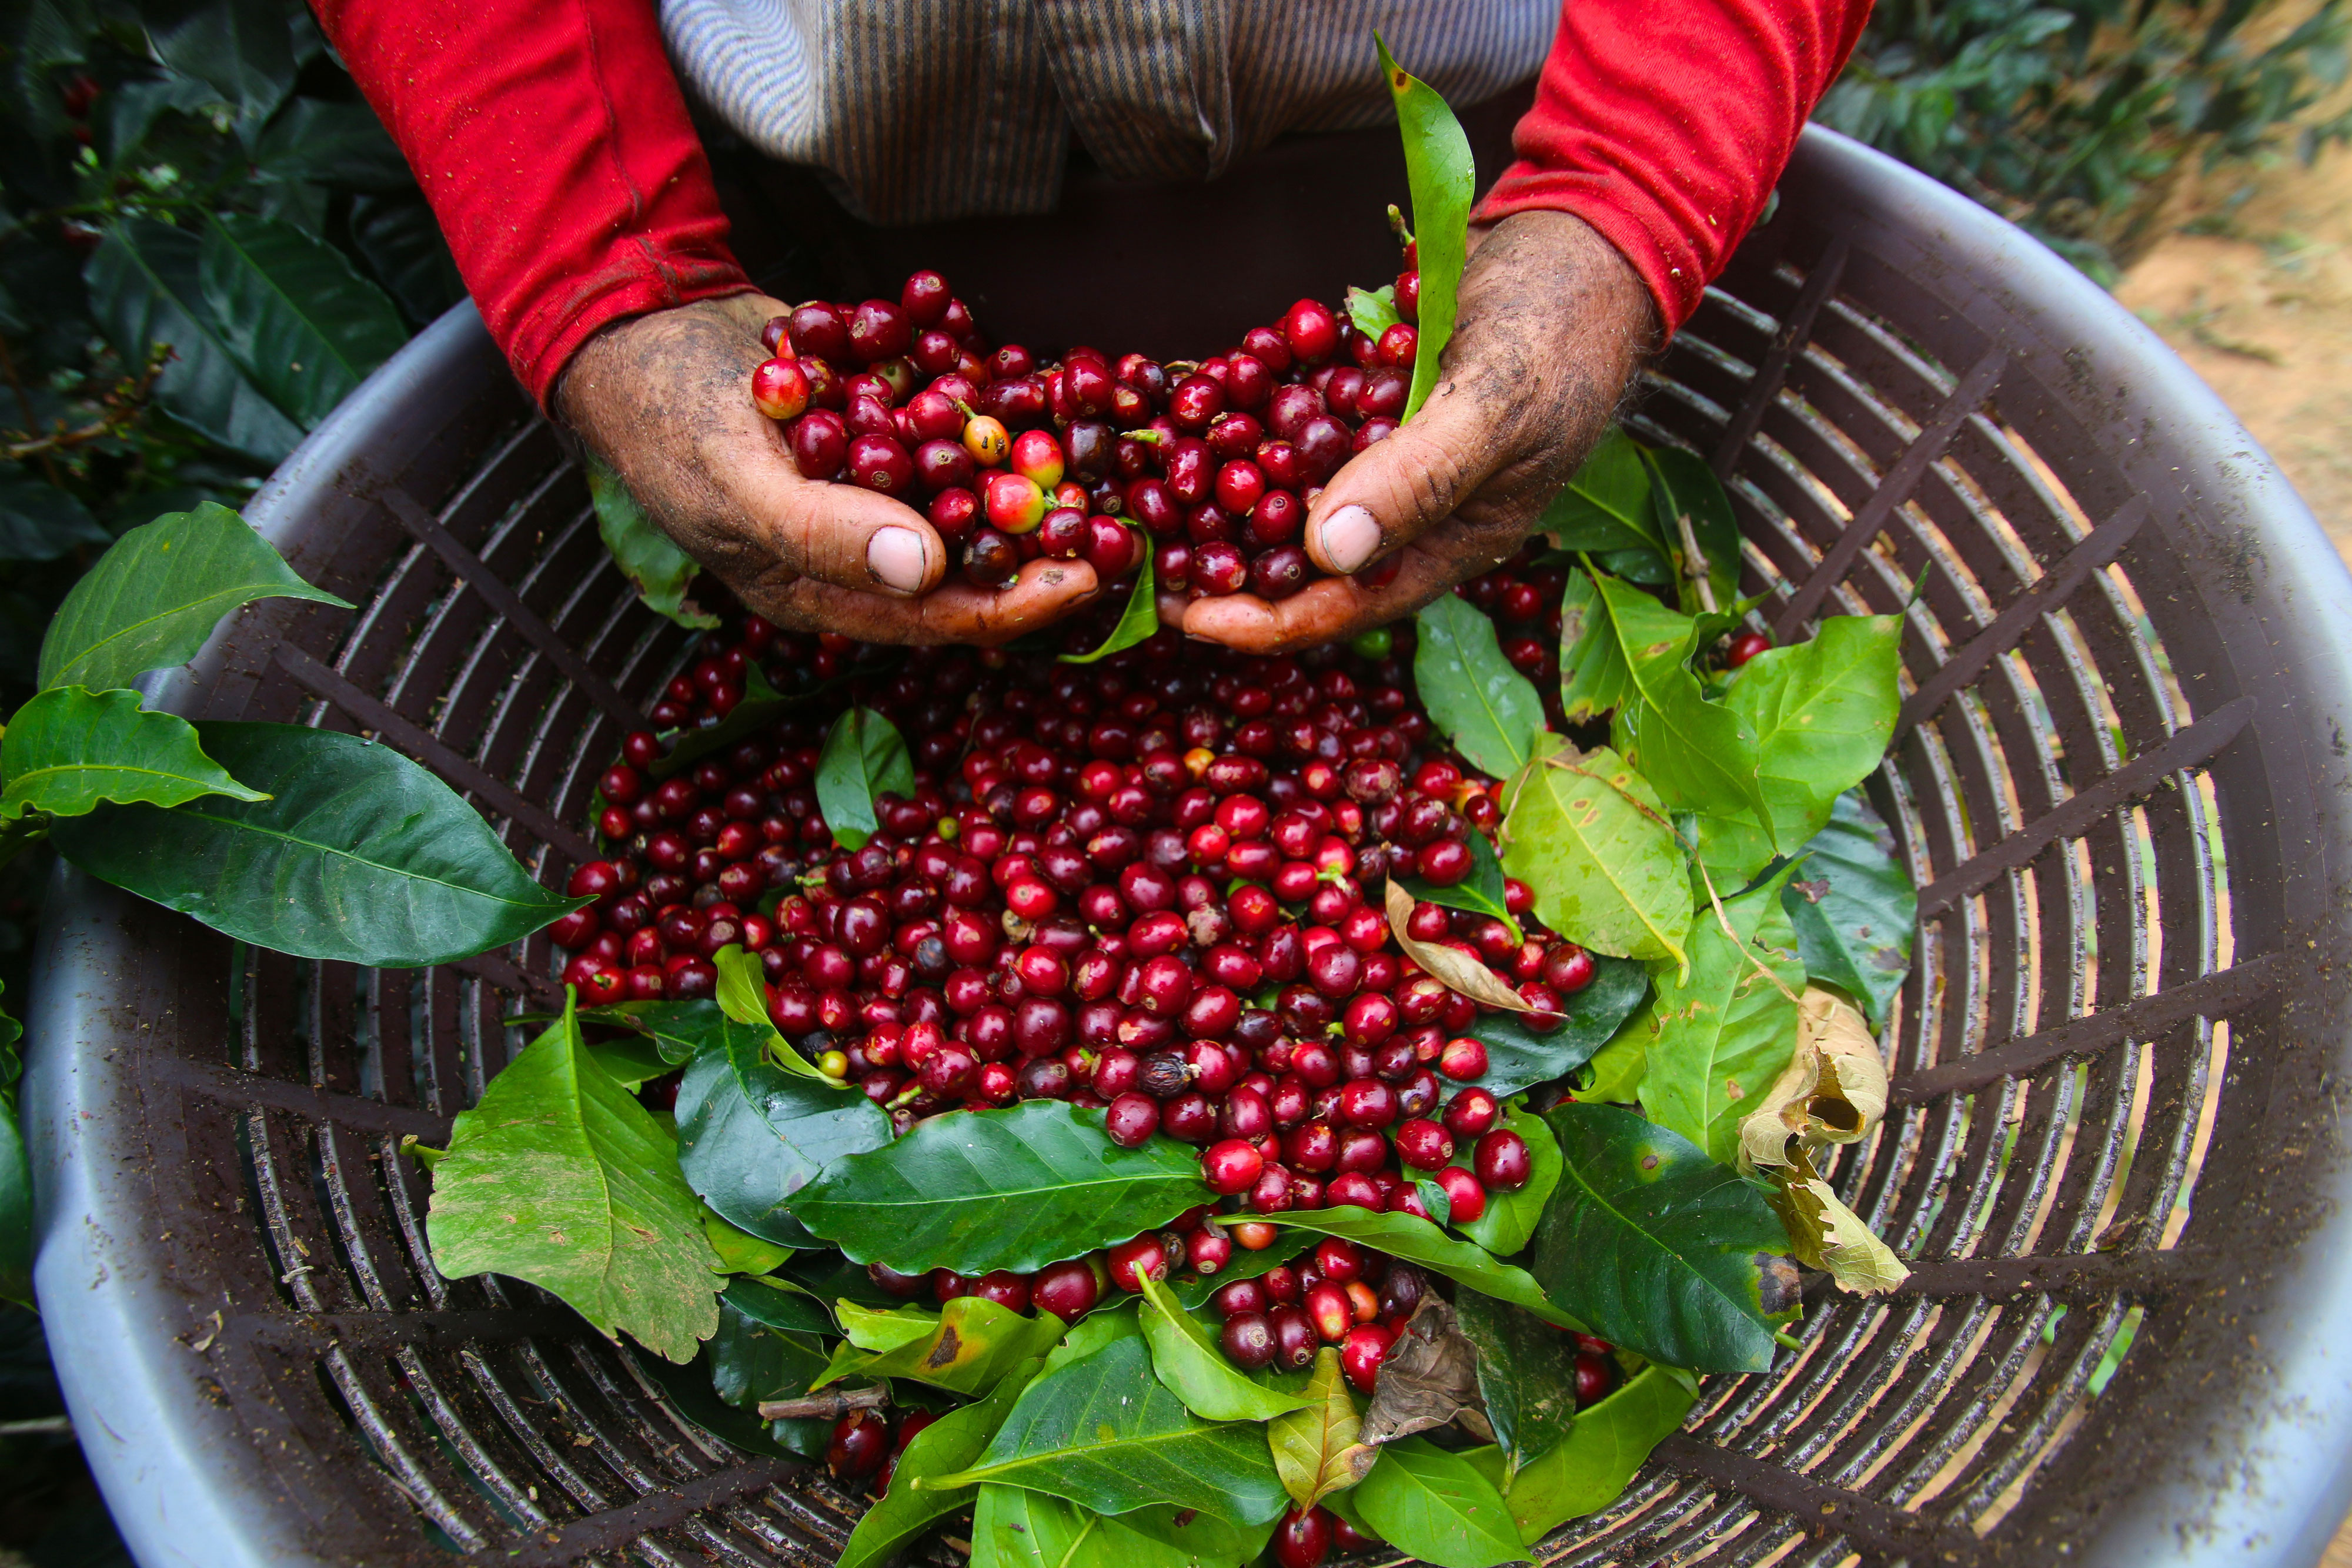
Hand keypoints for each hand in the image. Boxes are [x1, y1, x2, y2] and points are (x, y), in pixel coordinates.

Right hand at [554, 293, 1097, 642]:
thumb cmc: (670, 419)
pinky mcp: (886, 429)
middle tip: (1126, 526)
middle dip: (1048, 549)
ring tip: (1108, 467)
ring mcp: (879, 488)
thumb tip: (925, 568)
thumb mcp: (739, 482)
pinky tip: (1053, 394)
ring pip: (978, 500)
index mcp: (828, 591)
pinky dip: (1000, 415)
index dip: (1019, 604)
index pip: (942, 618)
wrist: (641, 328)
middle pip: (978, 567)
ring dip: (1039, 483)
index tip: (1088, 579)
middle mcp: (865, 550)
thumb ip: (826, 531)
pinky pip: (957, 432)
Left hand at [1182, 211, 1655, 651]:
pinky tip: (1202, 411)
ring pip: (1296, 493)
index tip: (1190, 618)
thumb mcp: (1493, 408)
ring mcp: (1389, 450)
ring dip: (1231, 496)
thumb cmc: (1563, 332)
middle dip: (1233, 564)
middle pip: (1308, 560)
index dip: (1266, 620)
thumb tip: (1328, 549)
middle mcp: (1412, 507)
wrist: (1589, 241)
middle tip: (1151, 562)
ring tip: (1157, 499)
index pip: (1346, 604)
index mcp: (1450, 539)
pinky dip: (1257, 422)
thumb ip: (1416, 479)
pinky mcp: (1372, 397)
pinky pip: (1303, 425)